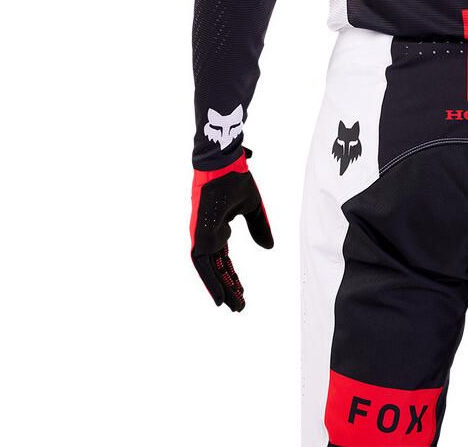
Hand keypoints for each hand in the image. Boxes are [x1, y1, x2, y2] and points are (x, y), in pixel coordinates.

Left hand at [190, 149, 273, 310]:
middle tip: (238, 306)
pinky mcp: (200, 232)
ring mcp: (202, 234)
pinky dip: (210, 280)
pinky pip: (203, 262)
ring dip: (219, 288)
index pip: (223, 259)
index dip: (232, 276)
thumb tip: (268, 247)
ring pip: (209, 269)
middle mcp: (208, 234)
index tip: (241, 292)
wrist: (224, 162)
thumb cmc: (234, 179)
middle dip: (228, 287)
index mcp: (218, 228)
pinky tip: (220, 294)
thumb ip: (258, 227)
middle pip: (217, 268)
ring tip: (231, 306)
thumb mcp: (252, 207)